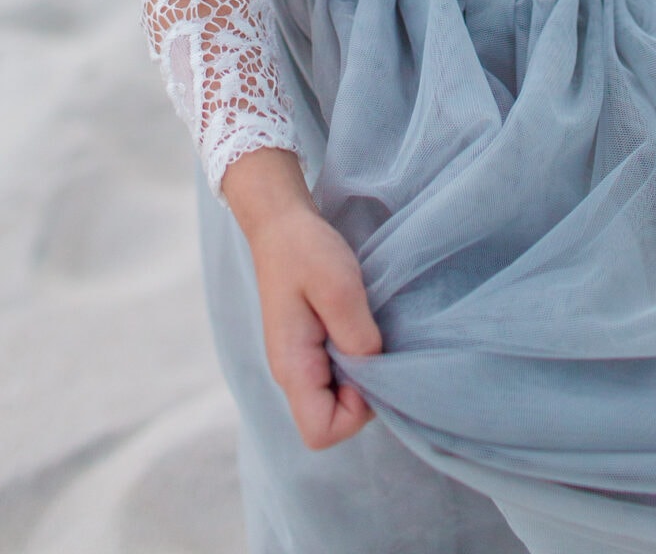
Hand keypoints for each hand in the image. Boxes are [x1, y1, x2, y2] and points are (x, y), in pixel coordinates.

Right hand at [222, 147, 382, 449]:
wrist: (281, 221)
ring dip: (361, 371)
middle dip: (363, 392)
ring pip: (338, 396)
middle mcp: (293, 374)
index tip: (368, 365)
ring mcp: (301, 361)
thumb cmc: (305, 249)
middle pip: (332, 419)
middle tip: (372, 340)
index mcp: (292, 368)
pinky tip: (360, 322)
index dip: (355, 413)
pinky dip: (356, 356)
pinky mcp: (311, 346)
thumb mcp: (337, 285)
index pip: (321, 433)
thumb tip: (374, 368)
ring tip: (366, 326)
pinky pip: (338, 372)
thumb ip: (356, 333)